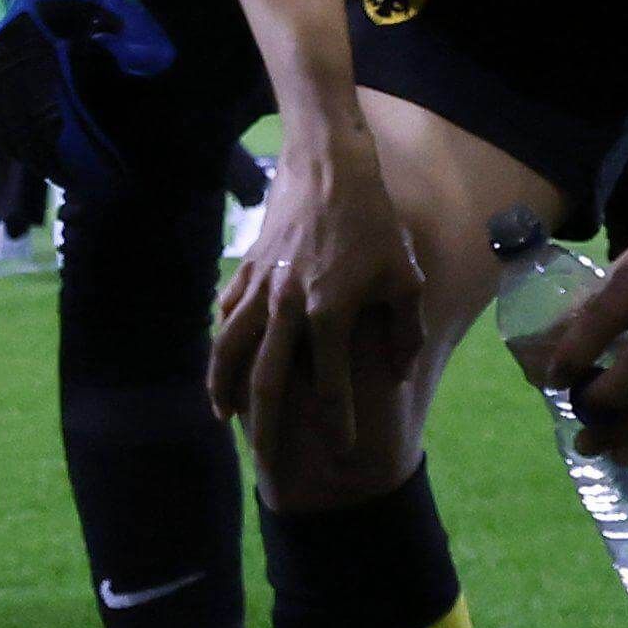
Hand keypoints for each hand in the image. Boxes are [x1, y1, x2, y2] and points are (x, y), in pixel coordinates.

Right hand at [201, 115, 429, 434]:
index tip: (344, 452)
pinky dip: (222, 341)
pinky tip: (223, 359)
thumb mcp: (405, 275)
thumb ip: (404, 331)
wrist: (328, 163)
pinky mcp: (248, 269)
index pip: (331, 386)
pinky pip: (228, 313)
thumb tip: (398, 373)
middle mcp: (288, 307)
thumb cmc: (374, 219)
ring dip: (225, 388)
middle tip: (267, 464)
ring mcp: (262, 288)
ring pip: (231, 350)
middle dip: (268, 429)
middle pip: (268, 382)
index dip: (339, 423)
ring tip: (224, 418)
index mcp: (330, 312)